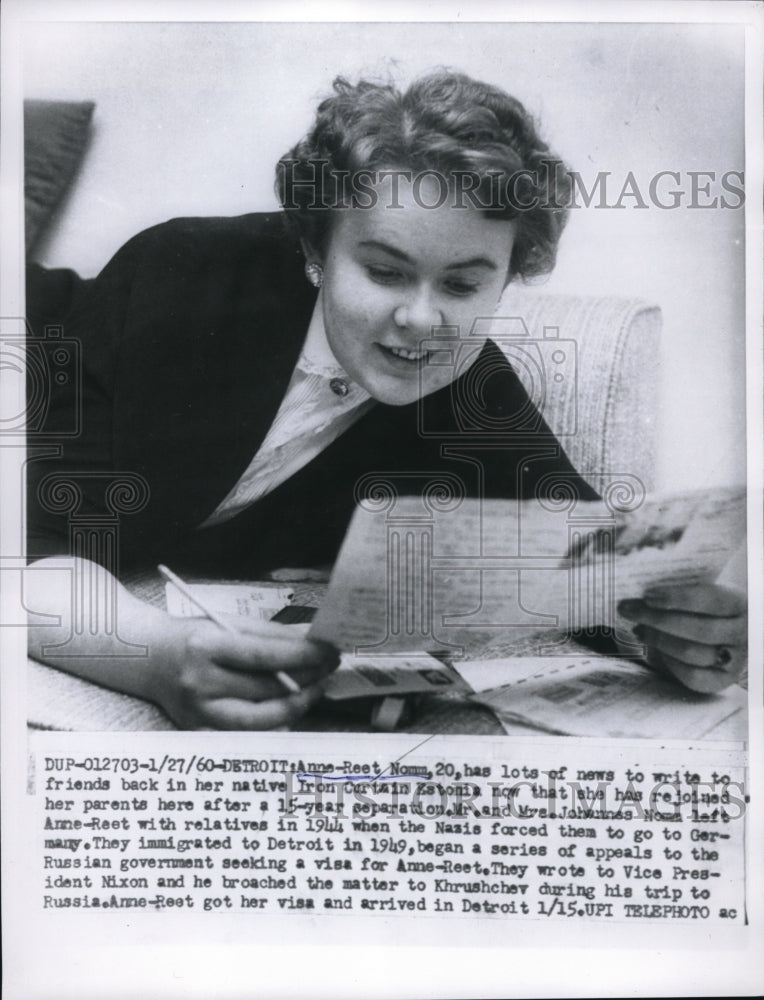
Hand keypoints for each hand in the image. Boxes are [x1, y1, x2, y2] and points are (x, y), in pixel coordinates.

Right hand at [148, 617, 338, 728]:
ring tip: (315, 688)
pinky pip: (246, 735)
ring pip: (260, 720)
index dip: (303, 656)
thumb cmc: (193, 637)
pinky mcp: (199, 731)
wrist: (148, 658)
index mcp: (205, 647)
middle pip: (266, 689)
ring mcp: (198, 713)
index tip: (329, 651)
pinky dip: (273, 723)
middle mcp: (199, 683)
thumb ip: (270, 635)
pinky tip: (290, 708)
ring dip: (296, 705)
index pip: (264, 656)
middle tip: (329, 668)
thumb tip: (311, 643)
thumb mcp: (227, 623)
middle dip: (306, 678)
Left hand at [617, 583, 746, 693]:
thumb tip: (638, 597)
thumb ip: (677, 595)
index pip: (710, 599)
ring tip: (638, 629)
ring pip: (692, 652)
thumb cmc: (704, 607)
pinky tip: (656, 649)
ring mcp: (735, 658)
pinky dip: (670, 662)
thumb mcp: (701, 594)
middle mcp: (742, 632)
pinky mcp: (722, 680)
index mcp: (739, 603)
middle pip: (698, 629)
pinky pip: (693, 676)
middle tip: (627, 610)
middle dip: (657, 619)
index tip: (647, 596)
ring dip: (658, 640)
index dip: (677, 598)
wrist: (724, 631)